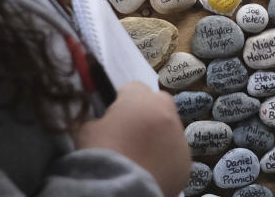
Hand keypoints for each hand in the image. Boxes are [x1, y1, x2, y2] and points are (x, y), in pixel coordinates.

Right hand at [75, 82, 190, 196]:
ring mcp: (179, 139)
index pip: (133, 87)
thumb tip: (105, 123)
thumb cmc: (102, 156)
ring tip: (141, 156)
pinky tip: (150, 171)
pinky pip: (175, 154)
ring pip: (170, 129)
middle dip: (147, 111)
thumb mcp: (88, 130)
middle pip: (159, 102)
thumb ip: (100, 119)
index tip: (115, 115)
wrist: (121, 191)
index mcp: (140, 101)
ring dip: (158, 136)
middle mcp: (166, 114)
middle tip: (132, 132)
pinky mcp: (186, 163)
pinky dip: (165, 159)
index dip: (123, 100)